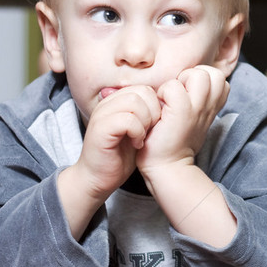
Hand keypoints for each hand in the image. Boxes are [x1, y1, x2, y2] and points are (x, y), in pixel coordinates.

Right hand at [61, 84, 160, 225]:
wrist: (99, 178)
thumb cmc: (121, 155)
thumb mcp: (138, 128)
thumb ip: (146, 113)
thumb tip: (166, 102)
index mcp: (117, 101)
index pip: (145, 89)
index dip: (156, 106)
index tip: (155, 126)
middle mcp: (107, 104)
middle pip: (141, 92)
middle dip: (154, 112)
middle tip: (151, 131)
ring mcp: (102, 115)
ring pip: (134, 102)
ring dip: (146, 121)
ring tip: (143, 137)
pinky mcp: (99, 129)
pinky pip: (127, 119)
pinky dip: (137, 132)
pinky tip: (137, 144)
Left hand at [137, 65, 229, 177]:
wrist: (167, 166)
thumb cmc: (174, 140)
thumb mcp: (194, 118)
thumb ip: (196, 100)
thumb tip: (184, 81)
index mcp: (212, 107)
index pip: (219, 77)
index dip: (202, 78)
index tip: (188, 93)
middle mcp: (208, 106)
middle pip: (214, 72)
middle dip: (193, 75)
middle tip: (180, 92)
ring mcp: (196, 109)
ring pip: (199, 75)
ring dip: (180, 81)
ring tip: (171, 97)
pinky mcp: (181, 112)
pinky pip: (174, 87)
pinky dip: (164, 92)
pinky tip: (160, 106)